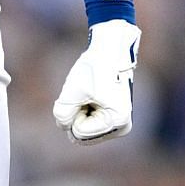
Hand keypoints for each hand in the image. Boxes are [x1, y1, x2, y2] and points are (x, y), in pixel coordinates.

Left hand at [53, 20, 138, 144]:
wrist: (111, 51)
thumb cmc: (95, 68)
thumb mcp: (72, 91)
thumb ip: (62, 116)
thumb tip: (66, 126)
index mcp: (117, 121)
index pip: (78, 133)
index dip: (75, 112)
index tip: (87, 94)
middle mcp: (122, 128)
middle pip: (81, 135)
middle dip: (77, 114)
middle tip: (88, 93)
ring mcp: (119, 125)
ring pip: (83, 130)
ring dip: (81, 111)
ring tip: (92, 92)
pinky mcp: (114, 121)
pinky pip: (89, 124)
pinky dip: (85, 110)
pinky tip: (94, 95)